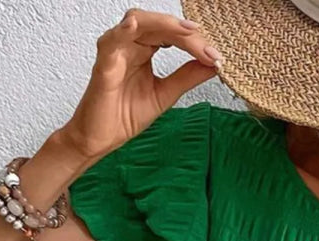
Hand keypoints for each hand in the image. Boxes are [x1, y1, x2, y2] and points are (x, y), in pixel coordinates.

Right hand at [61, 8, 220, 160]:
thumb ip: (187, 77)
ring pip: (139, 22)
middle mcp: (130, 44)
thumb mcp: (165, 94)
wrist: (101, 139)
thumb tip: (214, 64)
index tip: (217, 57)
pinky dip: (123, 31)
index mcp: (145, 49)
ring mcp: (116, 51)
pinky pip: (111, 41)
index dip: (196, 43)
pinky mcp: (103, 64)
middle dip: (187, 34)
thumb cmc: (124, 115)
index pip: (173, 34)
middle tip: (209, 49)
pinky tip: (135, 26)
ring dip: (165, 25)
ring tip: (188, 33)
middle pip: (160, 24)